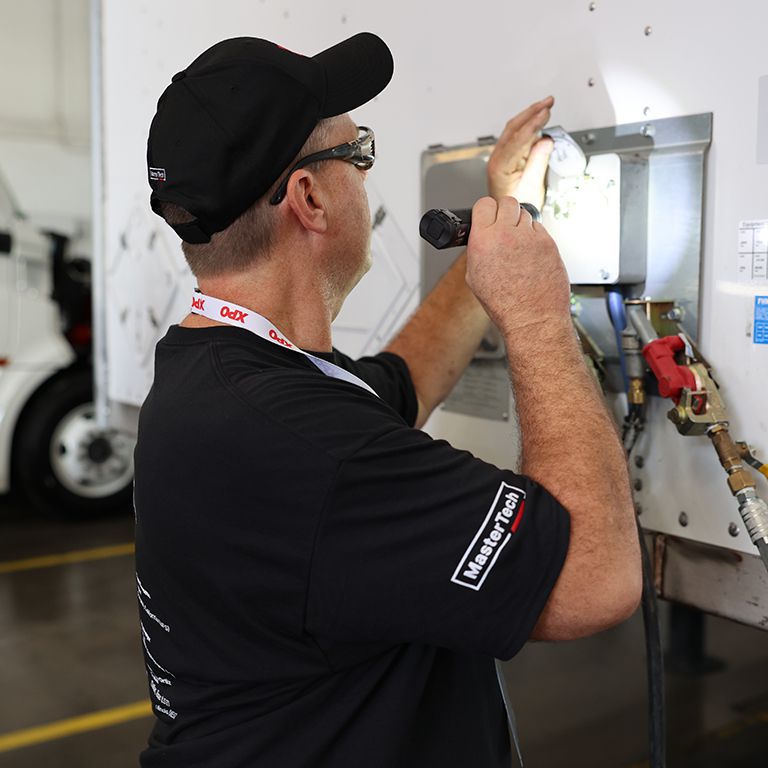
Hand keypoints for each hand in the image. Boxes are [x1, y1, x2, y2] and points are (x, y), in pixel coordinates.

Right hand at [465, 196, 570, 333]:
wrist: (532, 317)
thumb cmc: (504, 303)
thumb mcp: (475, 277)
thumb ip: (478, 250)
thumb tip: (481, 239)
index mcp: (483, 241)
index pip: (484, 204)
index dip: (485, 210)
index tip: (487, 215)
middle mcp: (506, 234)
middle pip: (507, 202)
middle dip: (504, 210)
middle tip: (504, 223)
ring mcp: (530, 237)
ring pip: (525, 214)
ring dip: (520, 224)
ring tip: (518, 244)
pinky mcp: (548, 242)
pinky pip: (539, 229)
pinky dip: (534, 237)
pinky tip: (530, 254)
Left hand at [487, 97, 554, 207]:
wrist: (507, 214)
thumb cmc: (516, 205)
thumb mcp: (531, 187)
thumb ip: (538, 162)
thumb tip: (545, 141)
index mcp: (500, 166)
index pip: (518, 138)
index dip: (533, 123)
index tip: (546, 112)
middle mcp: (497, 159)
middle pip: (514, 127)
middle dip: (532, 112)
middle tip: (548, 102)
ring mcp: (500, 156)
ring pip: (514, 129)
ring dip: (530, 115)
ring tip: (546, 106)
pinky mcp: (507, 156)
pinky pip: (517, 135)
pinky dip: (529, 125)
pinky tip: (539, 120)